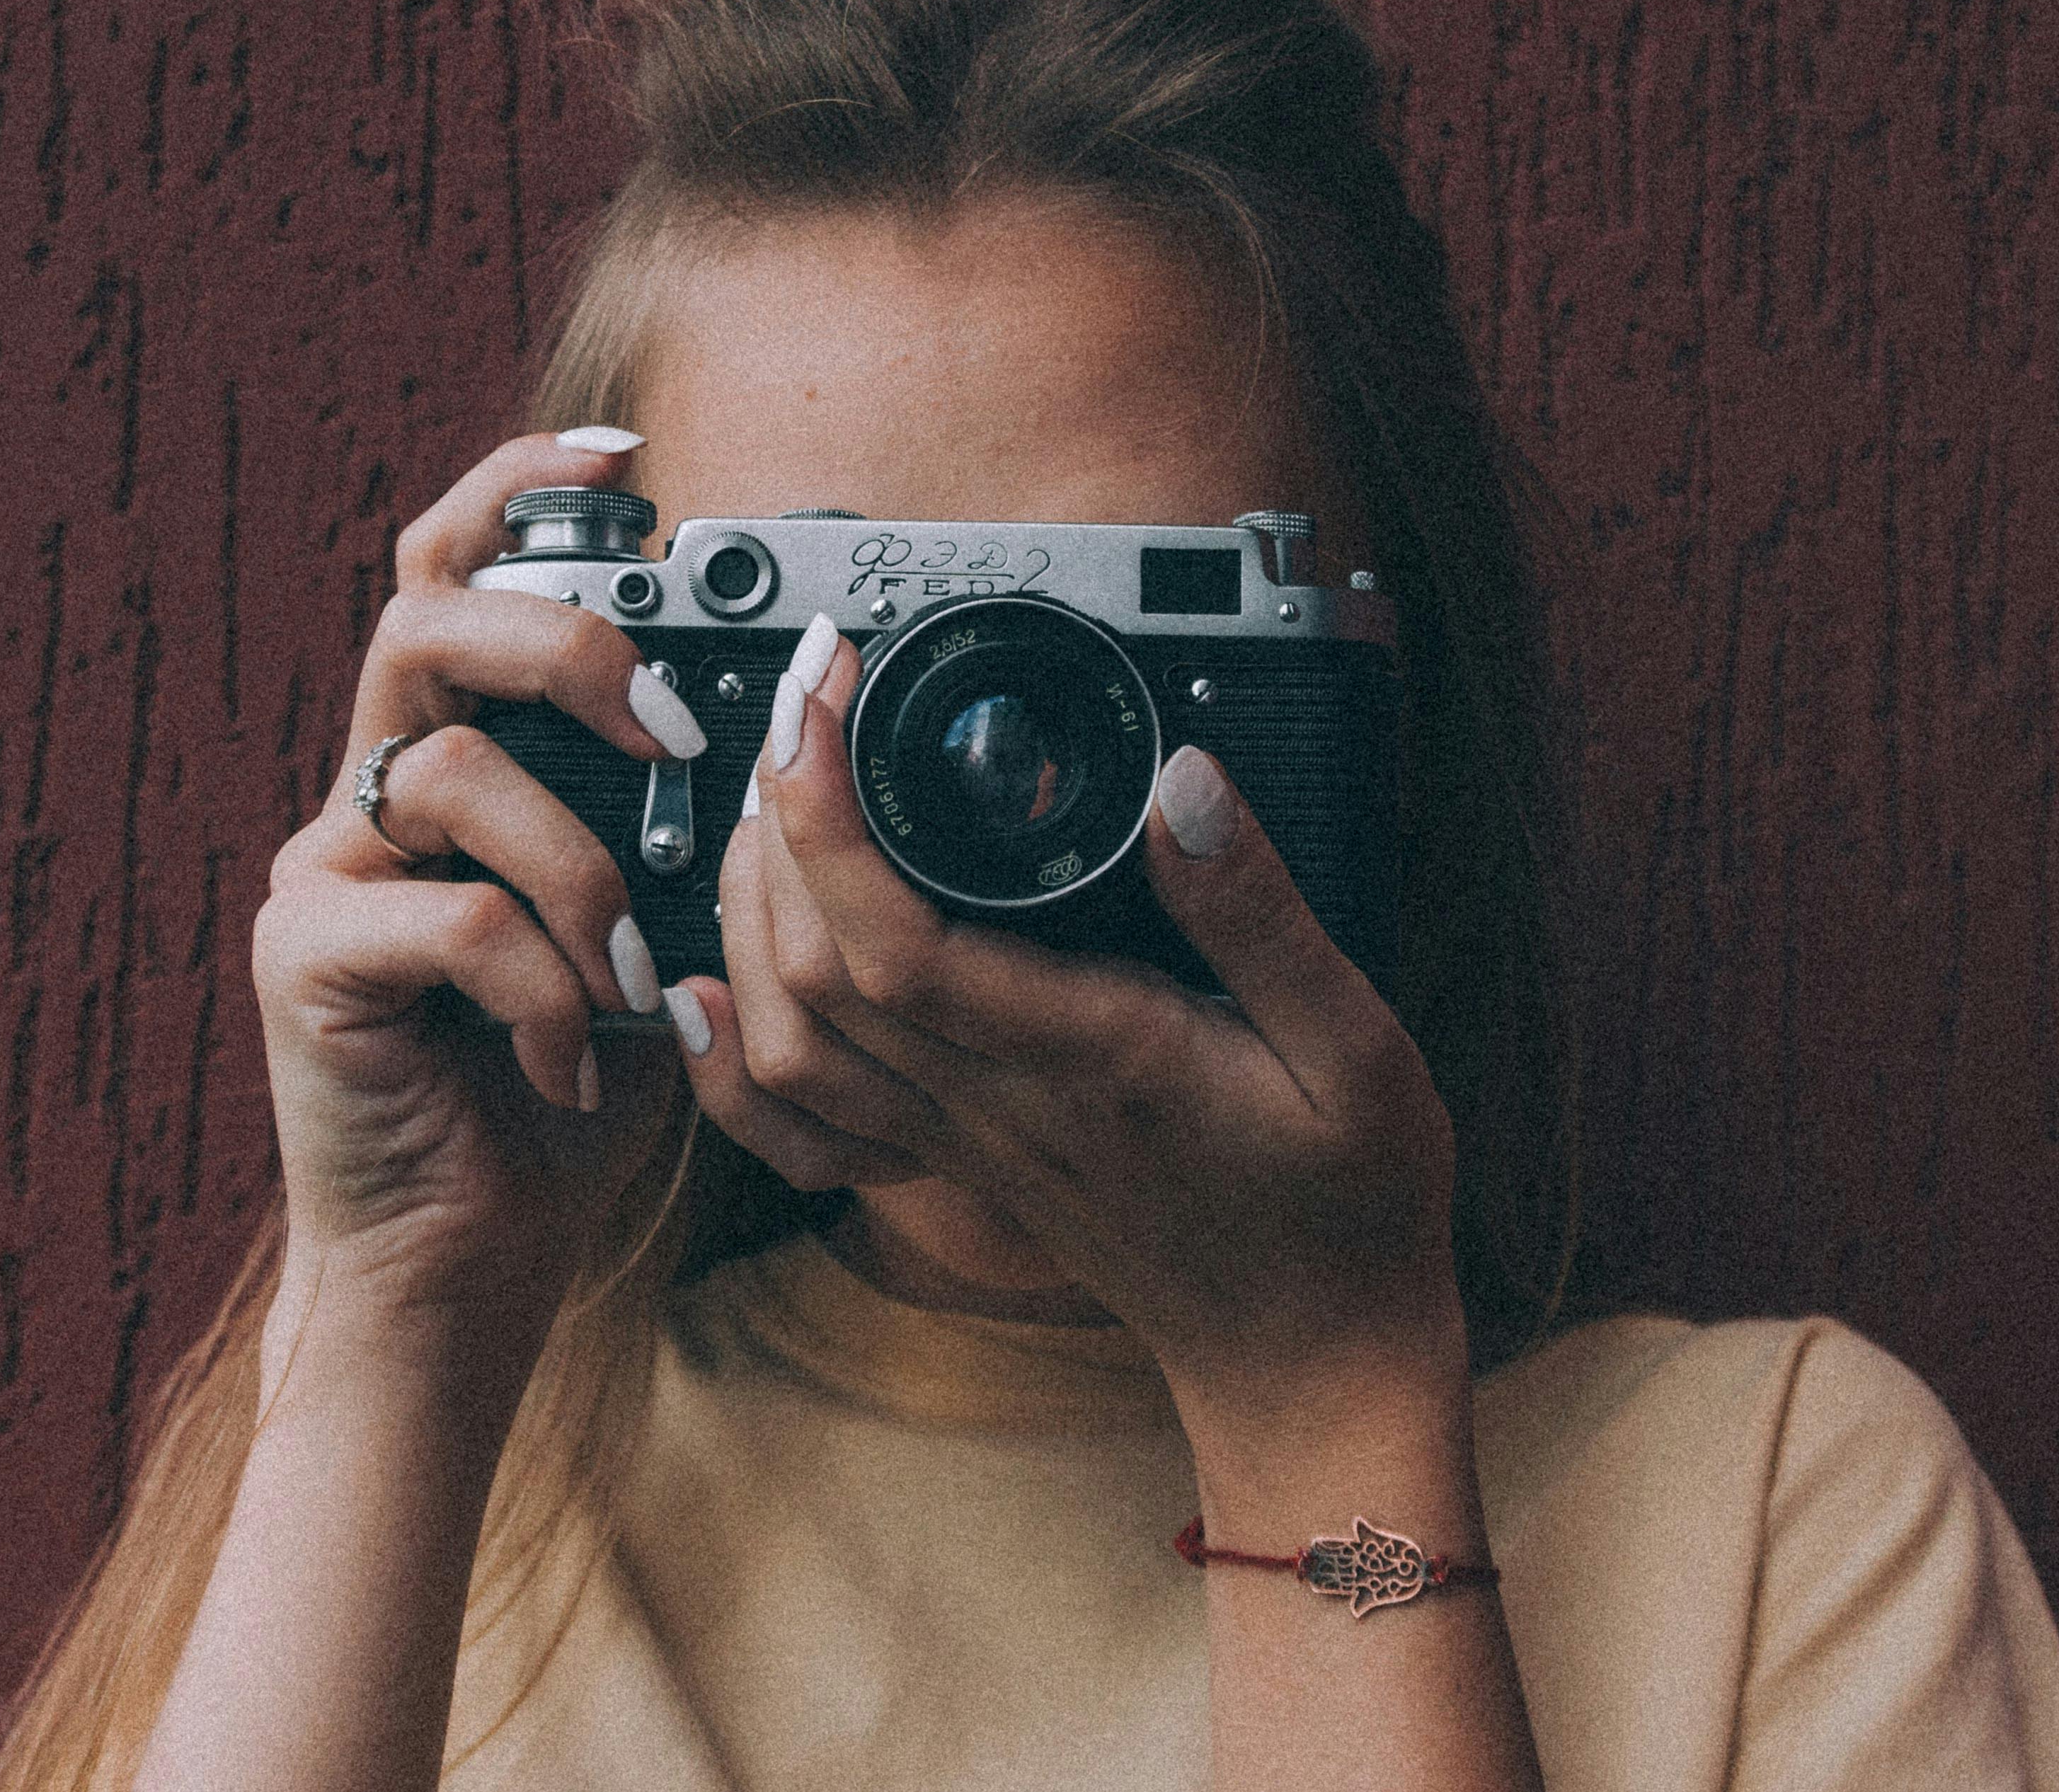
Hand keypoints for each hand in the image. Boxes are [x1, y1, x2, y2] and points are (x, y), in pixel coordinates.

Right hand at [249, 430, 699, 1363]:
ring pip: (448, 767)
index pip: (454, 573)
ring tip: (628, 977)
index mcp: (449, 762)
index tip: (624, 457)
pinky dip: (536, 982)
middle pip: (425, 622)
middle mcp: (368, 795)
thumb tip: (779, 730)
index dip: (520, 490)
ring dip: (576, 869)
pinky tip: (572, 1057)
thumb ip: (669, 829)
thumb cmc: (562, 1093)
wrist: (464, 1262)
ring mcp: (324, 873)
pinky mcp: (304, 962)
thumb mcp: (645, 930)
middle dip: (560, 646)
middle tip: (661, 730)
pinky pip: (440, 914)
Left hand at [680, 633, 1467, 1434]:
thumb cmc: (1344, 1209)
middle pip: (810, 971)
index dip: (829, 814)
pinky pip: (808, 1123)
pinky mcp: (958, 1163)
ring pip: (791, 1035)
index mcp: (1089, 1057)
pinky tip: (704, 986)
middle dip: (775, 822)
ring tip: (774, 795)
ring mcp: (964, 1142)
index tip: (827, 697)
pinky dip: (733, 1056)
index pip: (897, 940)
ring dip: (746, 911)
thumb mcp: (1354, 1048)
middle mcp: (998, 1104)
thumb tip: (1181, 780)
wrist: (1313, 1361)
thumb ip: (1261, 912)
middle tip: (801, 704)